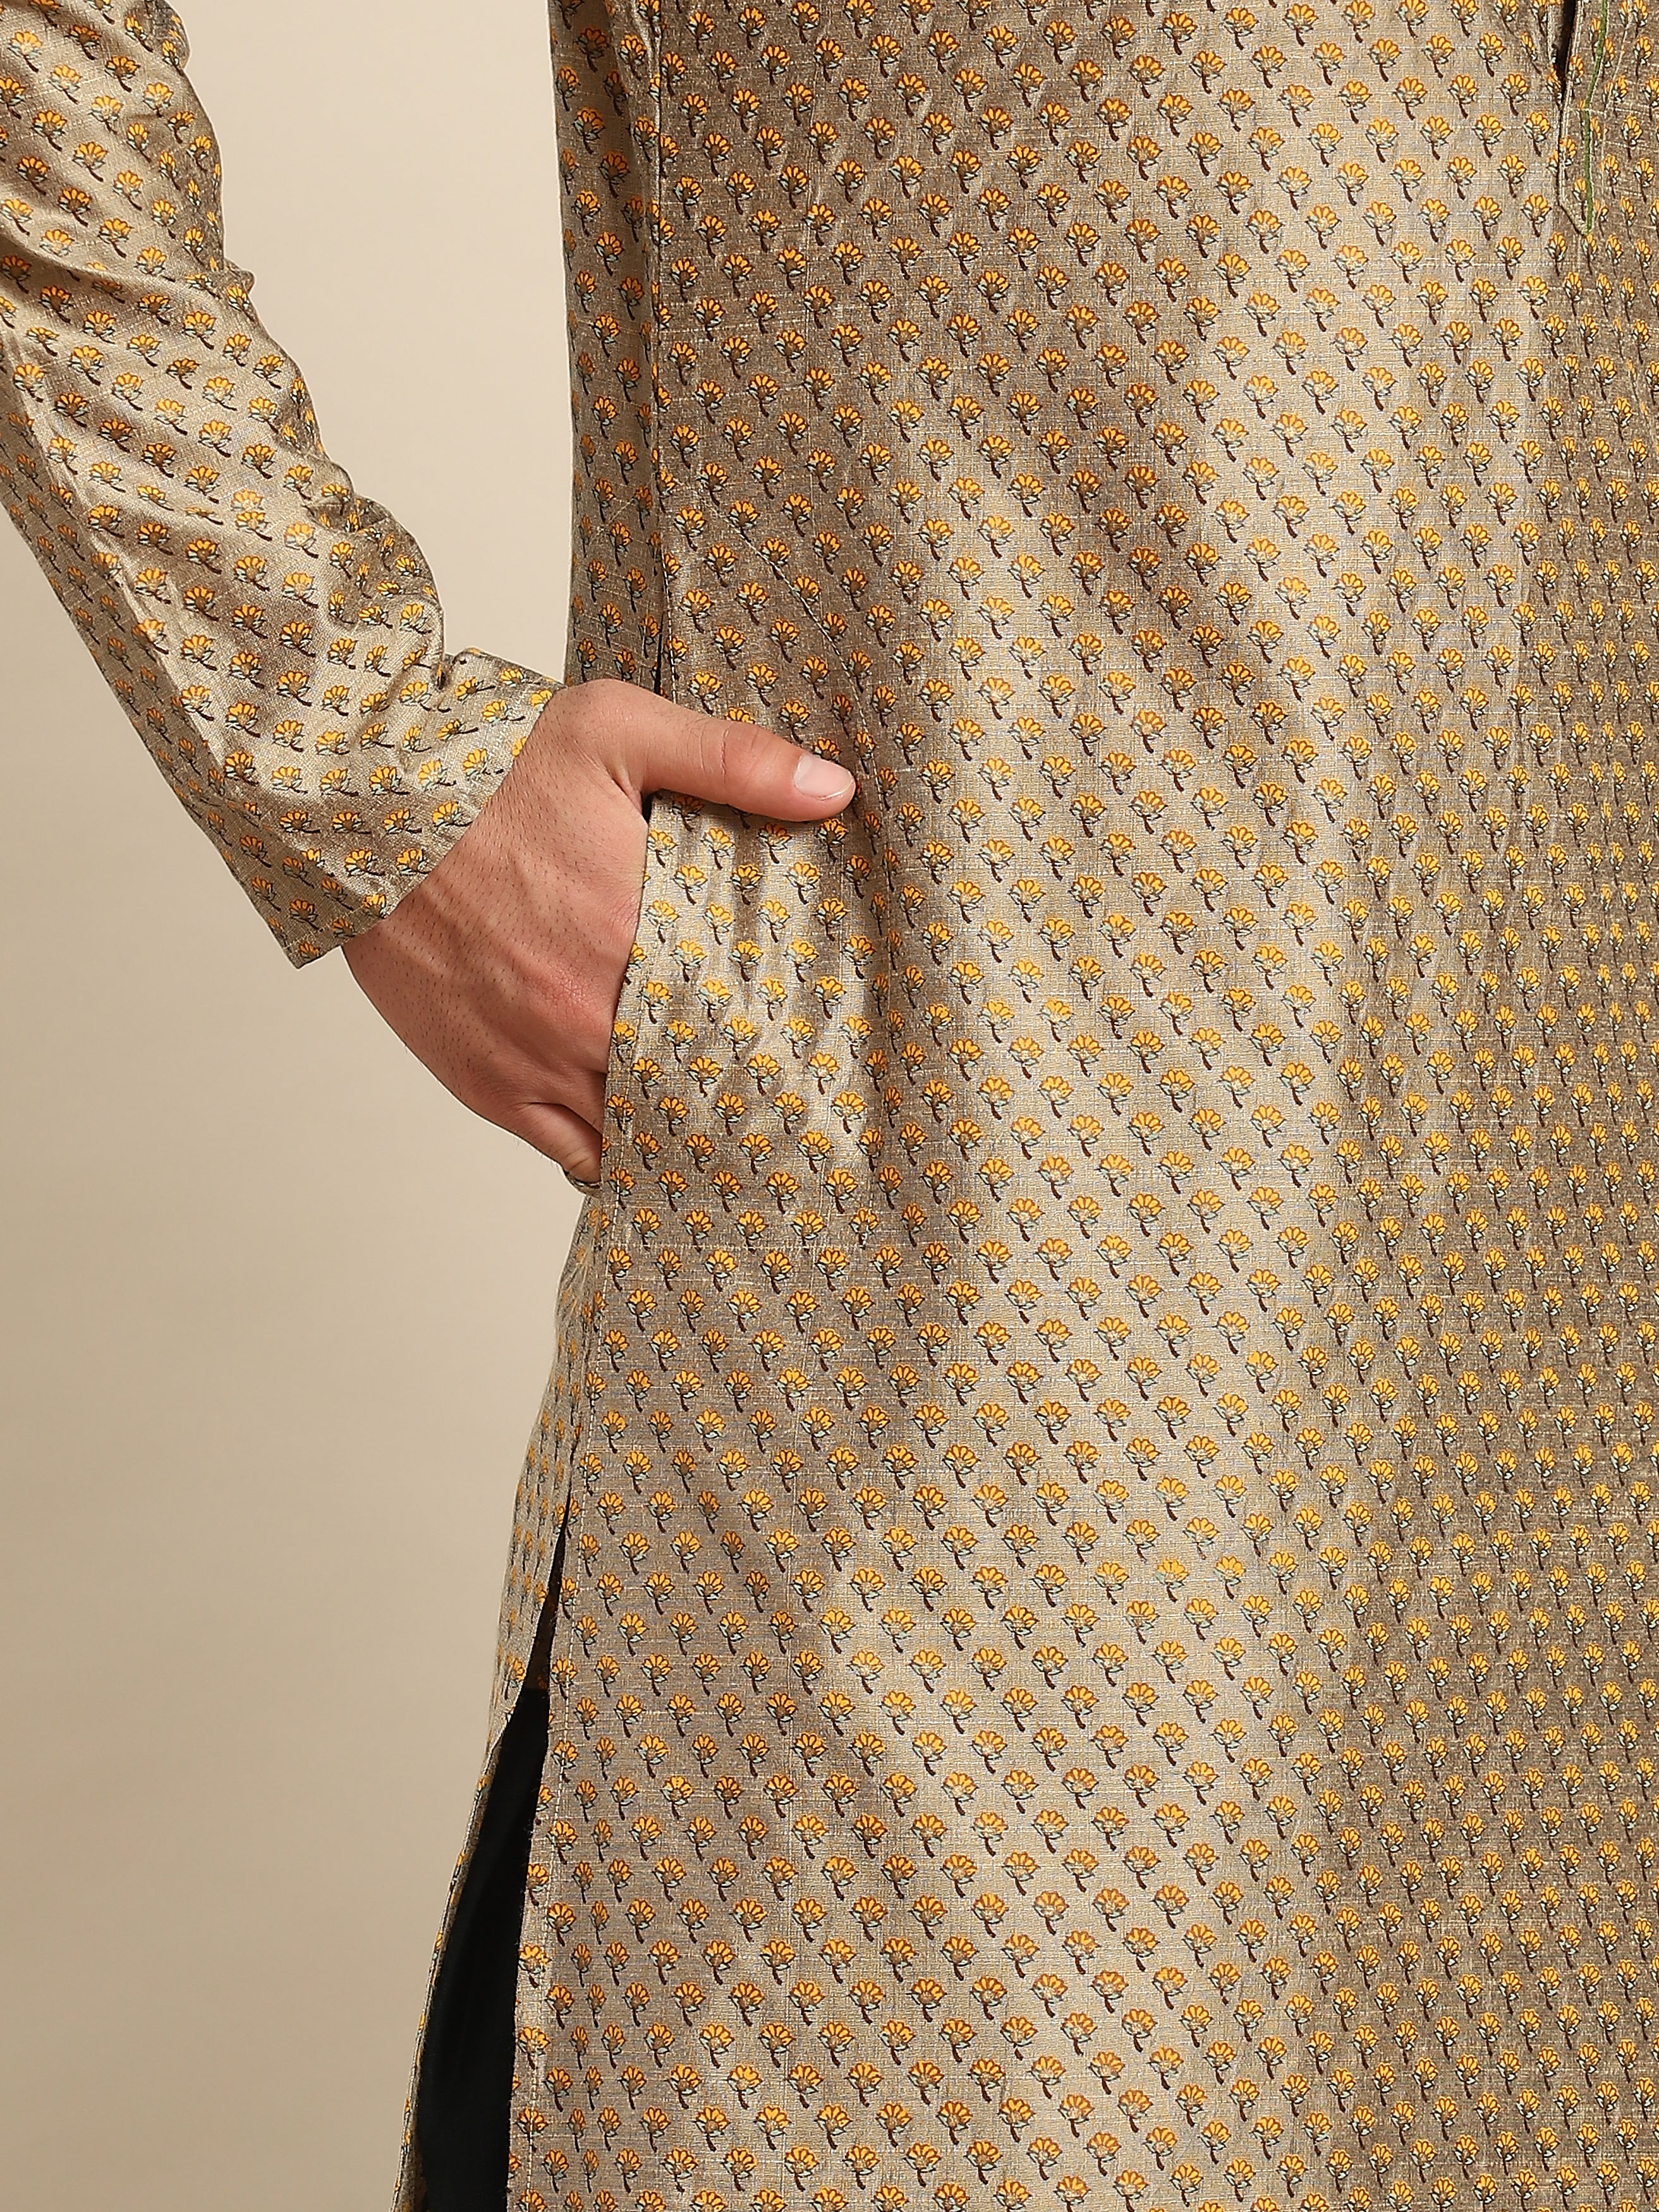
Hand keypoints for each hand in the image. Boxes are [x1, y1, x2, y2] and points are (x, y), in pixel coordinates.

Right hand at [342, 679, 855, 1183]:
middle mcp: (589, 1014)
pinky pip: (567, 1151)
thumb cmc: (485, 763)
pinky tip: (639, 1144)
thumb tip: (832, 790)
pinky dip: (607, 1155)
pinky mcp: (487, 1083)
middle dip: (736, 1093)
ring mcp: (536, 1059)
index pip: (740, 1020)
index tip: (813, 1050)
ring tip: (720, 1126)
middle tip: (783, 1101)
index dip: (781, 1042)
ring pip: (634, 1130)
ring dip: (674, 1127)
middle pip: (693, 1086)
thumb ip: (733, 762)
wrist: (359, 799)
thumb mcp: (619, 728)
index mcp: (635, 935)